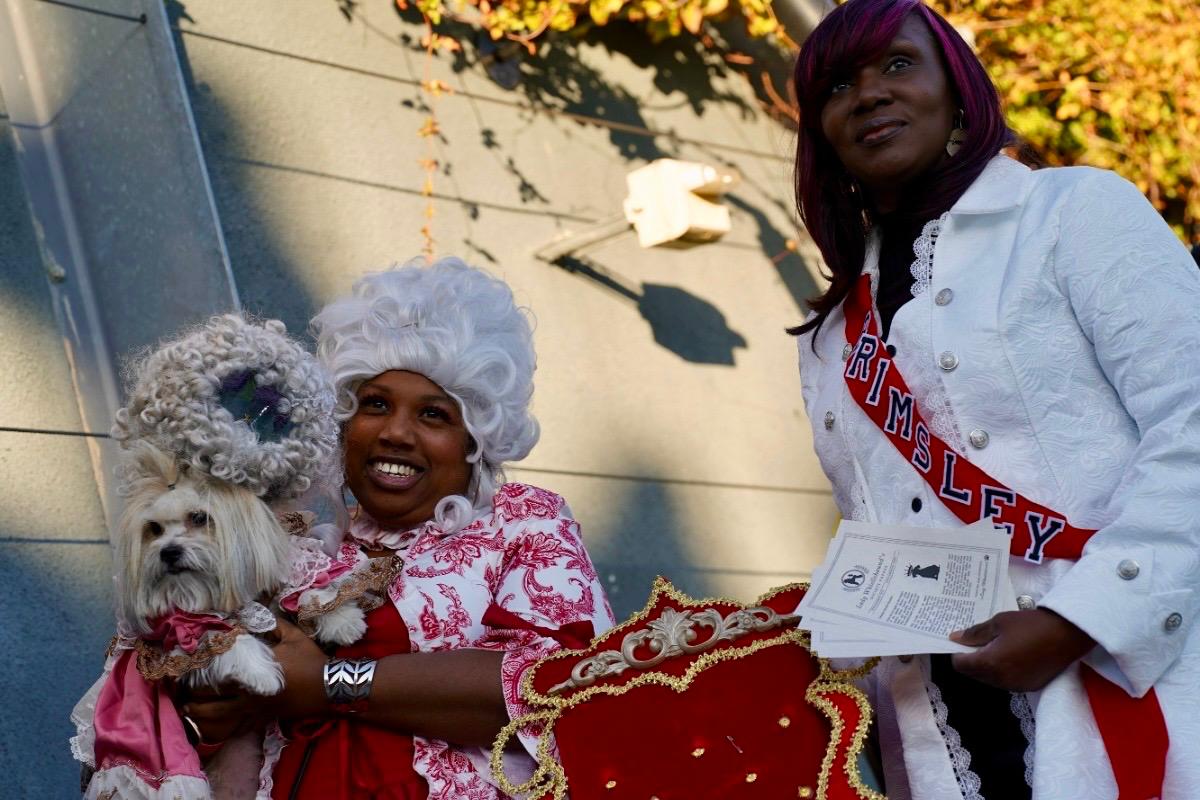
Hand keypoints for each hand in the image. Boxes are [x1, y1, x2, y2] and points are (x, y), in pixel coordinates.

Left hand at [176, 617, 328, 741]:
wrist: (328, 688)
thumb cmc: (310, 661)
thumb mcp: (293, 636)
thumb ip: (272, 625)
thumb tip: (254, 615)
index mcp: (254, 674)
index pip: (220, 677)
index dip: (200, 676)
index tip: (186, 671)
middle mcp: (250, 695)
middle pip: (215, 703)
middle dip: (195, 701)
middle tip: (181, 694)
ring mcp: (256, 710)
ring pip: (223, 719)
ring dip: (203, 717)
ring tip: (188, 712)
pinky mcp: (264, 718)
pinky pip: (239, 727)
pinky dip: (224, 729)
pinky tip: (214, 728)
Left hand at [949, 609, 1095, 691]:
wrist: (1067, 634)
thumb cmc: (1031, 625)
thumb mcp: (999, 623)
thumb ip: (975, 633)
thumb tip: (955, 638)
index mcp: (991, 664)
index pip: (961, 665)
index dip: (957, 653)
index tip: (961, 641)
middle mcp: (1002, 680)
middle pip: (974, 674)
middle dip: (971, 660)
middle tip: (977, 641)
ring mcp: (1016, 686)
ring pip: (990, 680)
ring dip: (986, 667)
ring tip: (994, 646)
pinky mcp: (1029, 687)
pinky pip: (1006, 682)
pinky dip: (1002, 672)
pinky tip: (1009, 655)